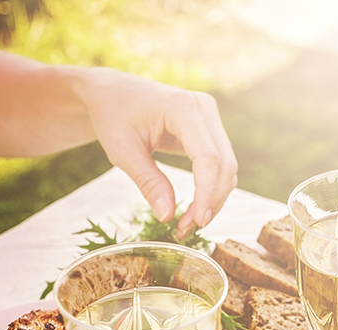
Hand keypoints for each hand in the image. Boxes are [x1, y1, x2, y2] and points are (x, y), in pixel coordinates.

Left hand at [82, 69, 236, 235]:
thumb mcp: (122, 151)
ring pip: (227, 167)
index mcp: (182, 107)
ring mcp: (209, 117)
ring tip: (188, 223)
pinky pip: (219, 164)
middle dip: (211, 201)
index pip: (208, 157)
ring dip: (214, 199)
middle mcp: (203, 108)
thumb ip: (148, 182)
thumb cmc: (112, 115)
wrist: (111, 92)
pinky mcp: (209, 129)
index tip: (197, 222)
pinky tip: (194, 208)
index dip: (207, 192)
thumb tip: (168, 216)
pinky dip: (211, 188)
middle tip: (188, 229)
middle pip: (224, 164)